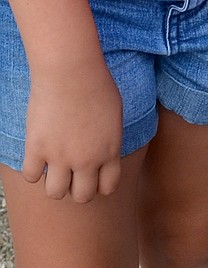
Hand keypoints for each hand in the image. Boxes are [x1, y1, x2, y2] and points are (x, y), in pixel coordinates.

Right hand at [22, 59, 122, 202]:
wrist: (71, 70)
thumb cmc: (96, 84)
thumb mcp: (115, 114)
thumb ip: (110, 139)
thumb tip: (103, 154)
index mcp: (110, 150)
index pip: (108, 187)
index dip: (100, 183)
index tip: (94, 174)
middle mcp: (87, 160)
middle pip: (82, 196)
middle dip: (78, 187)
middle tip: (73, 172)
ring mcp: (61, 157)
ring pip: (56, 193)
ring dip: (55, 183)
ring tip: (55, 167)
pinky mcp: (37, 149)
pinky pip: (31, 176)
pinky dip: (33, 169)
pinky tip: (38, 155)